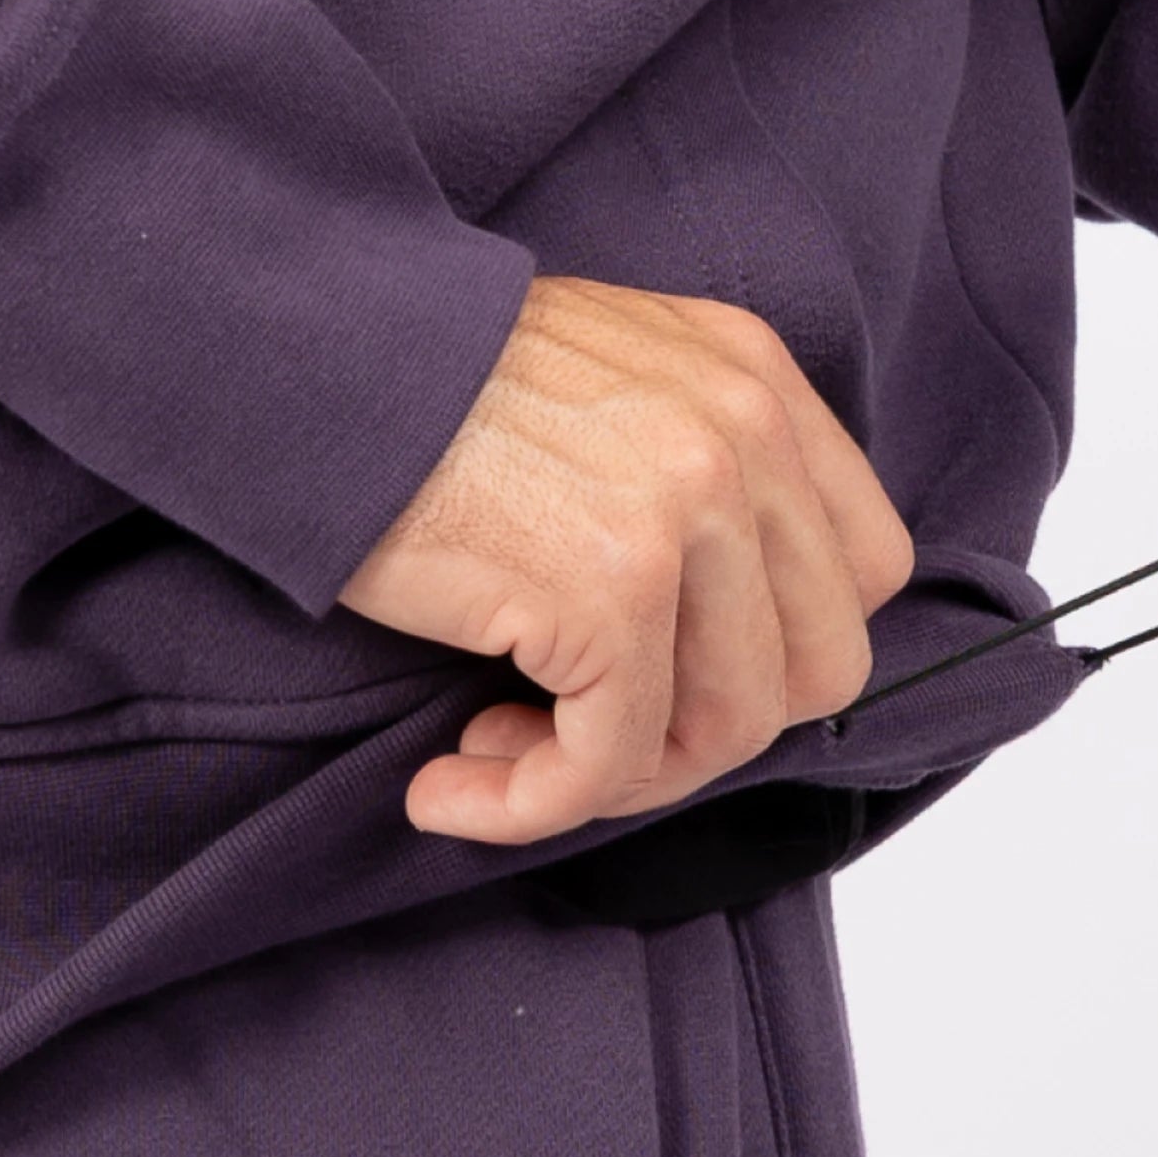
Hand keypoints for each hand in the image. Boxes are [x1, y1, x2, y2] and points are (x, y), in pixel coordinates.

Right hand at [343, 277, 916, 847]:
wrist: (293, 351)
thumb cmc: (409, 380)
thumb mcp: (599, 377)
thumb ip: (683, 466)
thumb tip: (712, 638)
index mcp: (755, 380)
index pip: (864, 570)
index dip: (777, 653)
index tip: (669, 673)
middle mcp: (743, 437)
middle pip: (819, 668)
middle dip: (704, 731)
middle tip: (584, 732)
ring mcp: (686, 514)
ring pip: (725, 731)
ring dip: (609, 777)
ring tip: (494, 751)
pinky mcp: (608, 592)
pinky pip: (607, 764)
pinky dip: (525, 806)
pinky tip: (445, 787)